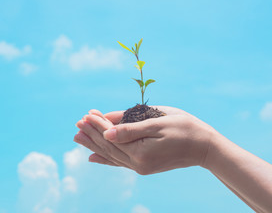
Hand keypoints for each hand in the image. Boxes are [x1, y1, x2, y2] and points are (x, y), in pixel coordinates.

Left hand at [75, 106, 216, 174]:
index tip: (86, 114)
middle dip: (92, 134)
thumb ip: (130, 128)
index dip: (98, 124)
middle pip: (108, 146)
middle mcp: (137, 163)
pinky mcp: (143, 166)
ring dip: (94, 145)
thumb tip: (106, 130)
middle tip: (77, 124)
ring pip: (111, 154)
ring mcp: (140, 167)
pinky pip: (119, 163)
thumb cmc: (184, 128)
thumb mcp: (157, 122)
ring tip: (78, 138)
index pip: (111, 136)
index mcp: (140, 152)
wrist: (204, 147)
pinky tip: (93, 158)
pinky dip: (105, 159)